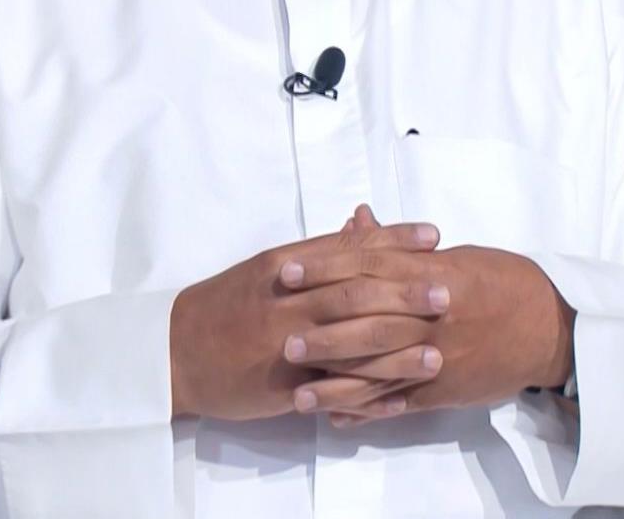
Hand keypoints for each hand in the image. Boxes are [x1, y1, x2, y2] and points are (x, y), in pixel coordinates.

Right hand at [169, 207, 447, 420]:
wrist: (175, 350)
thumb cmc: (226, 303)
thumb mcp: (269, 267)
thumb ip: (319, 250)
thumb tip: (362, 223)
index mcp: (286, 265)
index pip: (348, 248)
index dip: (394, 241)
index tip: (434, 236)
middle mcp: (289, 301)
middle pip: (354, 293)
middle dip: (404, 294)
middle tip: (447, 292)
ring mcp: (285, 344)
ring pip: (348, 344)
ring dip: (396, 351)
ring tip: (436, 353)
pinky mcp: (282, 384)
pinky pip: (331, 390)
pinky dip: (366, 396)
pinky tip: (399, 400)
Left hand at [279, 240, 575, 425]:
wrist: (550, 326)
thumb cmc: (502, 281)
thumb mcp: (455, 255)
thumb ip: (400, 245)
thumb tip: (358, 218)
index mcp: (432, 273)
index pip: (368, 267)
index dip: (324, 269)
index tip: (287, 271)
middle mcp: (431, 314)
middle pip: (366, 319)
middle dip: (321, 328)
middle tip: (282, 336)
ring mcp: (438, 355)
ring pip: (378, 369)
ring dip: (336, 380)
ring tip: (298, 390)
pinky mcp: (445, 389)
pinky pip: (400, 402)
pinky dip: (367, 410)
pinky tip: (336, 416)